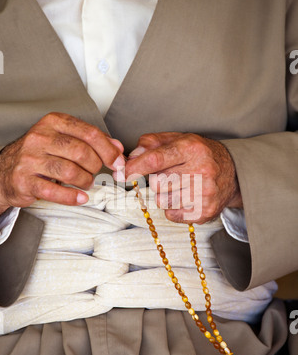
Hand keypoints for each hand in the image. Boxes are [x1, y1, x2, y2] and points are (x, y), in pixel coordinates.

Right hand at [0, 112, 123, 214]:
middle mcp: (40, 137)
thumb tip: (117, 147)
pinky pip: (54, 191)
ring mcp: (30, 159)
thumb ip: (92, 141)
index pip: (89, 133)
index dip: (108, 150)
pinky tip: (81, 197)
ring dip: (85, 181)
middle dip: (96, 166)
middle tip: (96, 173)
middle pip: (81, 152)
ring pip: (70, 171)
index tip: (118, 162)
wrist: (5, 171)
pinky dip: (72, 197)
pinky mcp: (24, 180)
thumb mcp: (64, 140)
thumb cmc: (40, 155)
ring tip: (86, 183)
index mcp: (53, 122)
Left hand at [123, 132, 242, 223]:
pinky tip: (186, 197)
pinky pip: (171, 214)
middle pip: (157, 183)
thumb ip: (152, 143)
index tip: (121, 173)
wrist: (233, 174)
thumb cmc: (200, 155)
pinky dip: (173, 208)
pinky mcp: (205, 212)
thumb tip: (131, 156)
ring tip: (181, 186)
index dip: (135, 167)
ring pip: (162, 200)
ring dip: (165, 195)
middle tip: (171, 175)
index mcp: (192, 149)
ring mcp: (204, 193)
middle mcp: (201, 170)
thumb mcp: (179, 140)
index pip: (156, 160)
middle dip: (157, 180)